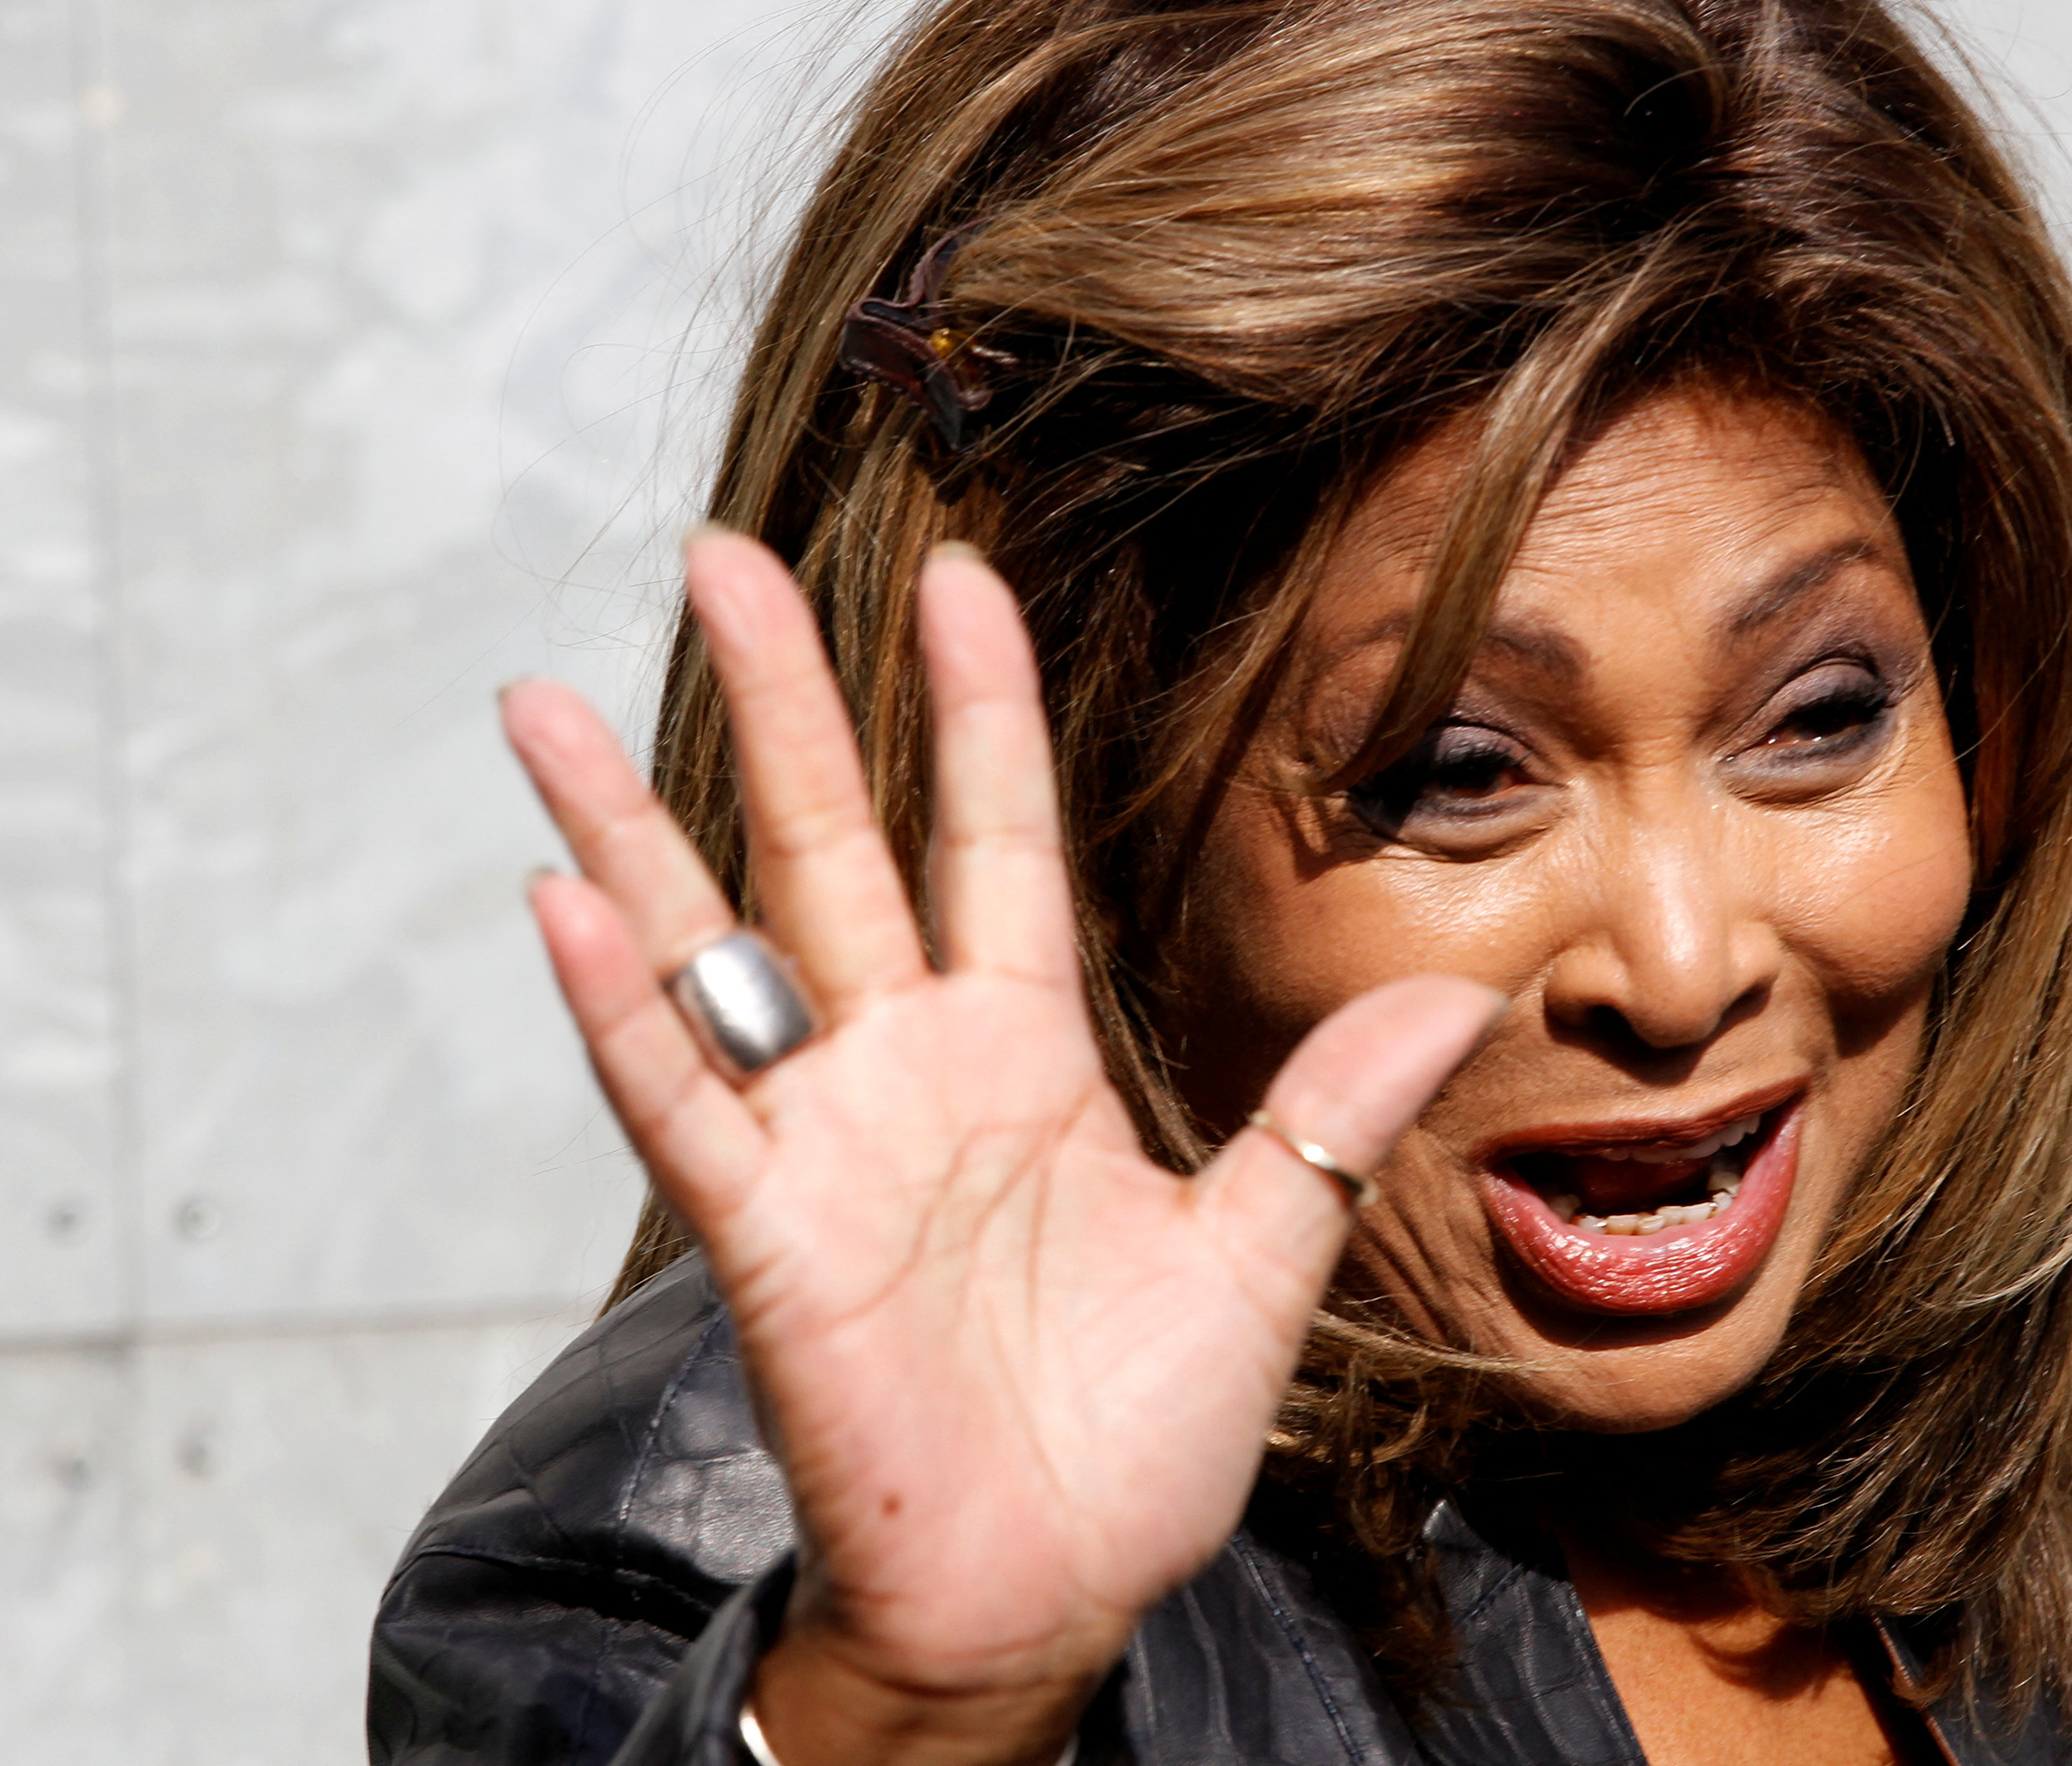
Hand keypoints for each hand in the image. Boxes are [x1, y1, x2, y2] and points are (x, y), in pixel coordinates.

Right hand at [502, 533, 1499, 1765]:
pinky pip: (681, 1105)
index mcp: (1025, 1050)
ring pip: (711, 952)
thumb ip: (1328, 1113)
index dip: (973, 706)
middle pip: (830, 846)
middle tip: (723, 555)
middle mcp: (909, 1069)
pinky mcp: (769, 1238)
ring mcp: (826, 1143)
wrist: (1050, 1591)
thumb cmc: (1138, 1434)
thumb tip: (1457, 994)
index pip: (994, 835)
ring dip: (627, 832)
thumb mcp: (1257, 1252)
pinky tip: (563, 907)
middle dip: (781, 702)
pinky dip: (622, 1014)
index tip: (956, 573)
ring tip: (538, 706)